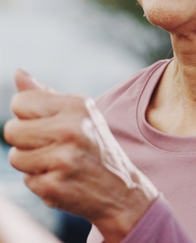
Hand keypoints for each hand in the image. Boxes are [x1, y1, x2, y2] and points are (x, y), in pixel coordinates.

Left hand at [3, 70, 158, 242]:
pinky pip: (26, 180)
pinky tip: (62, 177)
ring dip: (30, 163)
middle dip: (24, 140)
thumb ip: (45, 95)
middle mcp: (73, 128)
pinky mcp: (55, 185)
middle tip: (50, 144)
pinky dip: (40, 182)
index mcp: (78, 105)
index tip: (44, 122)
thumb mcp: (78, 114)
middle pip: (11, 130)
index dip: (26, 114)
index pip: (21, 101)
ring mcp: (64, 158)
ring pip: (15, 157)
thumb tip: (18, 72)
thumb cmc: (93, 144)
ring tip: (57, 161)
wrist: (120, 187)